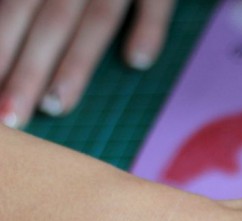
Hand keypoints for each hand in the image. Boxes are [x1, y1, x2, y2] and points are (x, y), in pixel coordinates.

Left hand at [0, 0, 174, 127]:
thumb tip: (5, 13)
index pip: (13, 6)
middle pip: (46, 19)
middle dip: (25, 69)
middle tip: (10, 117)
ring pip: (94, 18)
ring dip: (74, 63)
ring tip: (56, 106)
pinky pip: (155, 2)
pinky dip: (148, 30)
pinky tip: (136, 62)